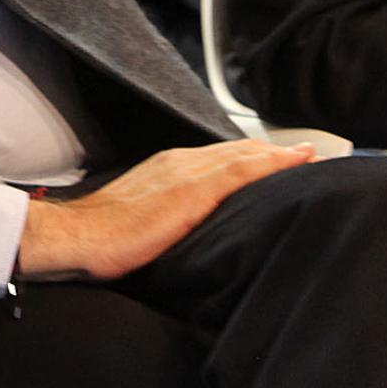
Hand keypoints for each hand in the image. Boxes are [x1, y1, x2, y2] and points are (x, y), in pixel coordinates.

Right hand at [17, 139, 314, 282]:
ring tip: (308, 156)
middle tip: (303, 154)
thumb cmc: (100, 234)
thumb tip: (177, 223)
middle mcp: (178, 162)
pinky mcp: (194, 189)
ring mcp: (187, 172)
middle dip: (269, 152)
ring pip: (243, 155)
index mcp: (166, 168)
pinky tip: (296, 162)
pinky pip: (242, 170)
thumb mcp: (138, 215)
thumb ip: (163, 209)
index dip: (249, 157)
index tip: (277, 159)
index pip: (218, 158)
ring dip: (277, 155)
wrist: (79, 235)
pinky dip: (271, 163)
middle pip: (235, 152)